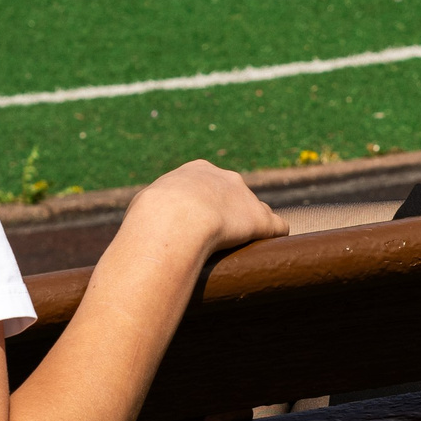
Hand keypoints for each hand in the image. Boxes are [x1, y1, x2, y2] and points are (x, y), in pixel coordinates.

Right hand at [132, 159, 286, 257]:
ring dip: (252, 227)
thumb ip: (152, 210)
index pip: (206, 184)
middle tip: (218, 237)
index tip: (197, 221)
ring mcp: (247, 198)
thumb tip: (145, 224)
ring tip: (247, 247)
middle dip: (229, 213)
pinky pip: (276, 226)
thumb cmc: (151, 216)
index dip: (202, 203)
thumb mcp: (144, 206)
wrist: (175, 219)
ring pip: (256, 210)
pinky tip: (273, 249)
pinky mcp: (262, 220)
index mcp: (197, 171)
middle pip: (233, 195)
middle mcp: (225, 178)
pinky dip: (274, 237)